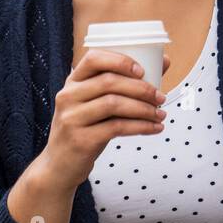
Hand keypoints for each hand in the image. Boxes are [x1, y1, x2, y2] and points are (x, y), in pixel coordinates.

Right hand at [34, 50, 170, 193]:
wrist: (59, 164)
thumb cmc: (85, 128)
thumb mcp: (95, 102)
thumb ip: (124, 84)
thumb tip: (163, 62)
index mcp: (73, 81)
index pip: (93, 58)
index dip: (120, 61)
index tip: (142, 70)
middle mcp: (68, 96)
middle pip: (109, 82)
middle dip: (141, 88)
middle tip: (160, 97)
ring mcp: (72, 118)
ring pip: (114, 104)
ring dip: (143, 108)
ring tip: (160, 114)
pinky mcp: (81, 139)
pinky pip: (117, 127)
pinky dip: (141, 126)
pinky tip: (154, 128)